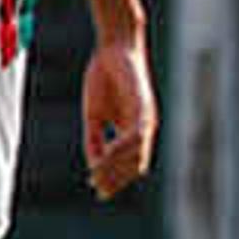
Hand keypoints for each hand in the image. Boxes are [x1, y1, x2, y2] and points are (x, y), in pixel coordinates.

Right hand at [80, 35, 156, 198]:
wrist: (113, 48)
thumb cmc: (104, 78)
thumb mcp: (95, 116)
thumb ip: (95, 140)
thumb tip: (93, 166)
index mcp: (134, 131)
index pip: (130, 164)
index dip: (115, 179)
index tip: (98, 190)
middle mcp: (144, 128)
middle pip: (134, 165)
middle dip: (116, 179)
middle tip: (99, 190)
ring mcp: (146, 118)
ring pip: (137, 153)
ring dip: (117, 168)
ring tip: (98, 177)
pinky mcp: (143, 107)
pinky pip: (135, 134)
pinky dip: (121, 148)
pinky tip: (107, 155)